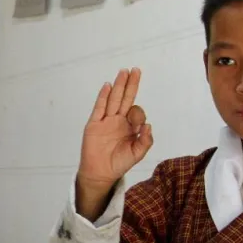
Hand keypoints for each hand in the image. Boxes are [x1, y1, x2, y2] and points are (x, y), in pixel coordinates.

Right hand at [76, 69, 152, 218]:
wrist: (100, 173)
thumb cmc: (119, 163)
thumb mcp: (137, 154)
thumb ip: (145, 141)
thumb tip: (148, 125)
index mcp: (130, 127)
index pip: (136, 112)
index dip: (139, 114)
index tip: (138, 125)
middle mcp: (118, 120)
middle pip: (125, 98)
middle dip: (130, 84)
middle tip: (135, 70)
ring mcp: (106, 121)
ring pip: (113, 99)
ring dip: (118, 85)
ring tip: (123, 72)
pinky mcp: (94, 124)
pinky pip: (99, 108)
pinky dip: (103, 97)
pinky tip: (107, 86)